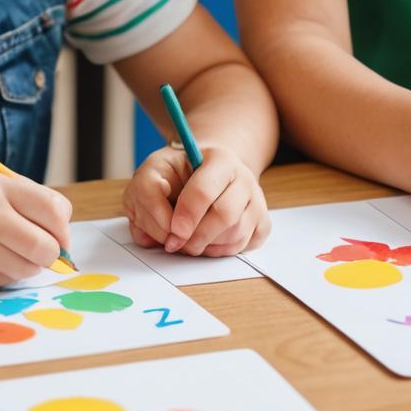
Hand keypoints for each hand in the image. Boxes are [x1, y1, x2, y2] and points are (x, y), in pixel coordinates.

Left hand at [123, 144, 269, 255]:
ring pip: (236, 235)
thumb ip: (147, 191)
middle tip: (177, 243)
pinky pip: (246, 246)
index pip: (204, 191)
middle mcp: (244, 178)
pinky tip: (207, 242)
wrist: (207, 171)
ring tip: (189, 240)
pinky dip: (222, 251)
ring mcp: (257, 201)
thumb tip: (164, 225)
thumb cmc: (178, 173)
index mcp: (219, 159)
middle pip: (225, 216)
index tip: (172, 232)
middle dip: (196, 236)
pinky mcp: (262, 222)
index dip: (186, 216)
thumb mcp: (155, 169)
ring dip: (207, 245)